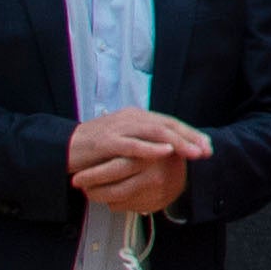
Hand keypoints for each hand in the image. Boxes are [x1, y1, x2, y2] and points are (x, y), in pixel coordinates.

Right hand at [70, 111, 205, 212]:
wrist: (63, 148)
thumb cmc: (97, 149)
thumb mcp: (125, 141)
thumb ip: (145, 140)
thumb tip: (173, 149)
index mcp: (137, 116)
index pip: (170, 122)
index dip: (190, 133)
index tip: (207, 146)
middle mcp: (130, 118)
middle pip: (167, 124)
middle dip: (190, 138)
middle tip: (207, 151)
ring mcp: (118, 128)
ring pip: (154, 131)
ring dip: (178, 142)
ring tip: (194, 153)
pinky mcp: (106, 141)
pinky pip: (132, 144)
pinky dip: (150, 148)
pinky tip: (166, 152)